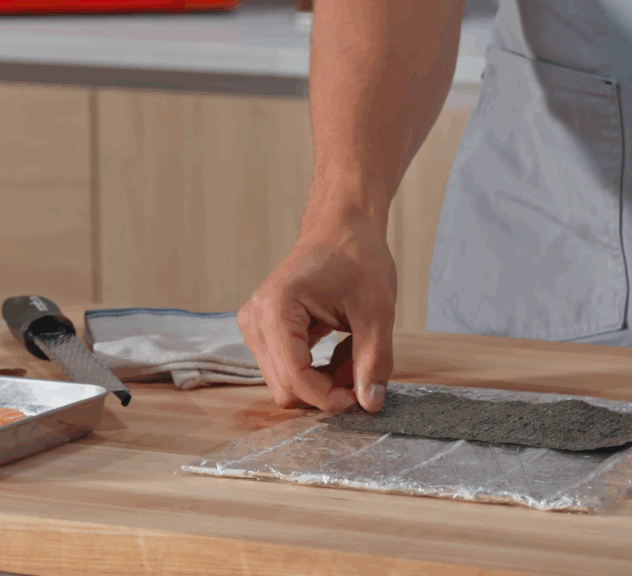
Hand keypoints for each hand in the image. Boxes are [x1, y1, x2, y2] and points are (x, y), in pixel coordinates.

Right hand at [237, 216, 396, 413]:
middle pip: (286, 387)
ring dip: (324, 381)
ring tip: (356, 355)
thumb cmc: (357, 258)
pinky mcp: (263, 332)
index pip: (295, 377)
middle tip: (363, 373)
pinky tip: (343, 350)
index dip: (328, 398)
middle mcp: (255, 319)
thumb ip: (373, 360)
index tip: (360, 399)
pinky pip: (288, 370)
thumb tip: (370, 404)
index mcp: (277, 308)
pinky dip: (319, 370)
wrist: (341, 228)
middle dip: (327, 390)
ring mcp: (255, 326)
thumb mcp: (376, 310)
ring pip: (287, 383)